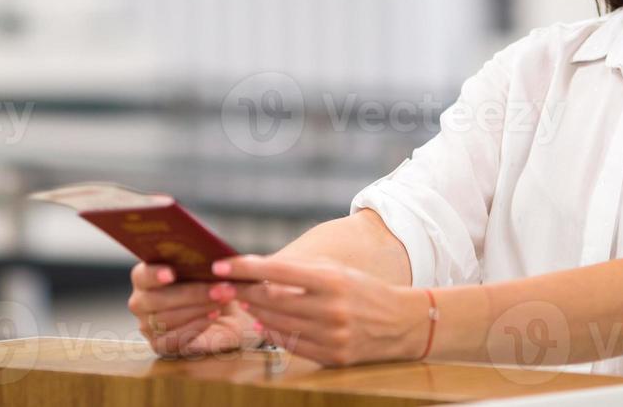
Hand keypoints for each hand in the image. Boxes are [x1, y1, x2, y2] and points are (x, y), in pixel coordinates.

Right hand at [126, 262, 261, 356]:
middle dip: (191, 294)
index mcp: (144, 277)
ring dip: (197, 309)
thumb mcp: (206, 270)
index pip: (141, 275)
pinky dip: (195, 326)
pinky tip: (212, 315)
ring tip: (221, 300)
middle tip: (218, 288)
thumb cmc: (209, 284)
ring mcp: (147, 326)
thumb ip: (199, 262)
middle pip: (157, 300)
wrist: (222, 312)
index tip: (171, 274)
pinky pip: (173, 339)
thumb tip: (208, 256)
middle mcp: (140, 302)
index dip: (154, 275)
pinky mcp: (159, 345)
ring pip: (166, 319)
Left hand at [213, 254, 429, 366]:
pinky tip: (263, 323)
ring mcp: (331, 336)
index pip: (278, 271)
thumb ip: (299, 272)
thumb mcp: (336, 272)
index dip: (245, 268)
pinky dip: (272, 333)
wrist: (401, 323)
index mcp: (332, 280)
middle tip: (223, 287)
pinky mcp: (332, 357)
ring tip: (244, 303)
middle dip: (242, 292)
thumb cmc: (362, 290)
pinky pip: (290, 345)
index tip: (220, 266)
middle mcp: (331, 309)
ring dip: (255, 313)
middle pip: (272, 300)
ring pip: (277, 324)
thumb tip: (257, 274)